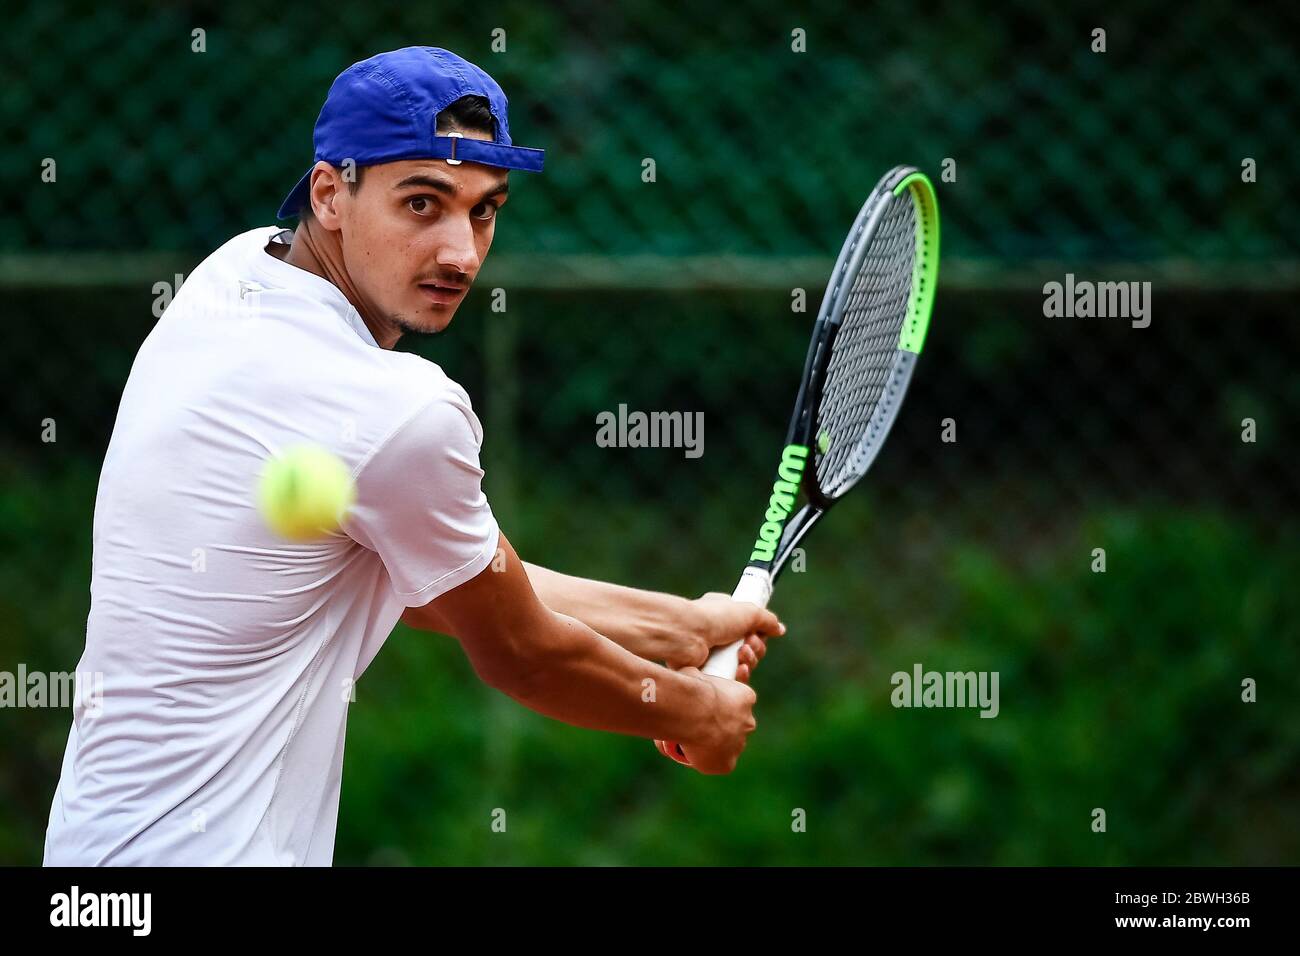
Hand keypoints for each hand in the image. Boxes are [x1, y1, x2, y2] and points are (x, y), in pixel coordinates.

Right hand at [654, 670, 756, 773]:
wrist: (690, 710)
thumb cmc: (689, 687)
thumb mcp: (693, 672)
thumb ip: (695, 677)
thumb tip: (685, 676)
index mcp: (745, 697)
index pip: (735, 703)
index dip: (718, 704)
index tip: (701, 706)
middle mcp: (748, 722)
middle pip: (734, 726)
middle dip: (718, 727)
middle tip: (694, 725)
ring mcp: (739, 745)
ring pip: (726, 747)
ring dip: (713, 745)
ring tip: (689, 741)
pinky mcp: (727, 764)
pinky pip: (717, 765)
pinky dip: (705, 762)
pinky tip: (691, 756)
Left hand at [662, 592, 784, 675]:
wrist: (686, 635)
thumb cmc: (714, 618)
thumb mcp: (748, 612)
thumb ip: (767, 620)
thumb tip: (780, 629)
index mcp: (724, 614)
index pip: (749, 627)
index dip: (758, 633)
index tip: (759, 633)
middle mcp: (717, 633)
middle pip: (749, 648)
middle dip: (755, 648)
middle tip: (748, 645)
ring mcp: (712, 653)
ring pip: (742, 664)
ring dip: (749, 661)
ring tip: (742, 656)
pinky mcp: (708, 671)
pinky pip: (731, 678)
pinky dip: (740, 675)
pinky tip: (739, 670)